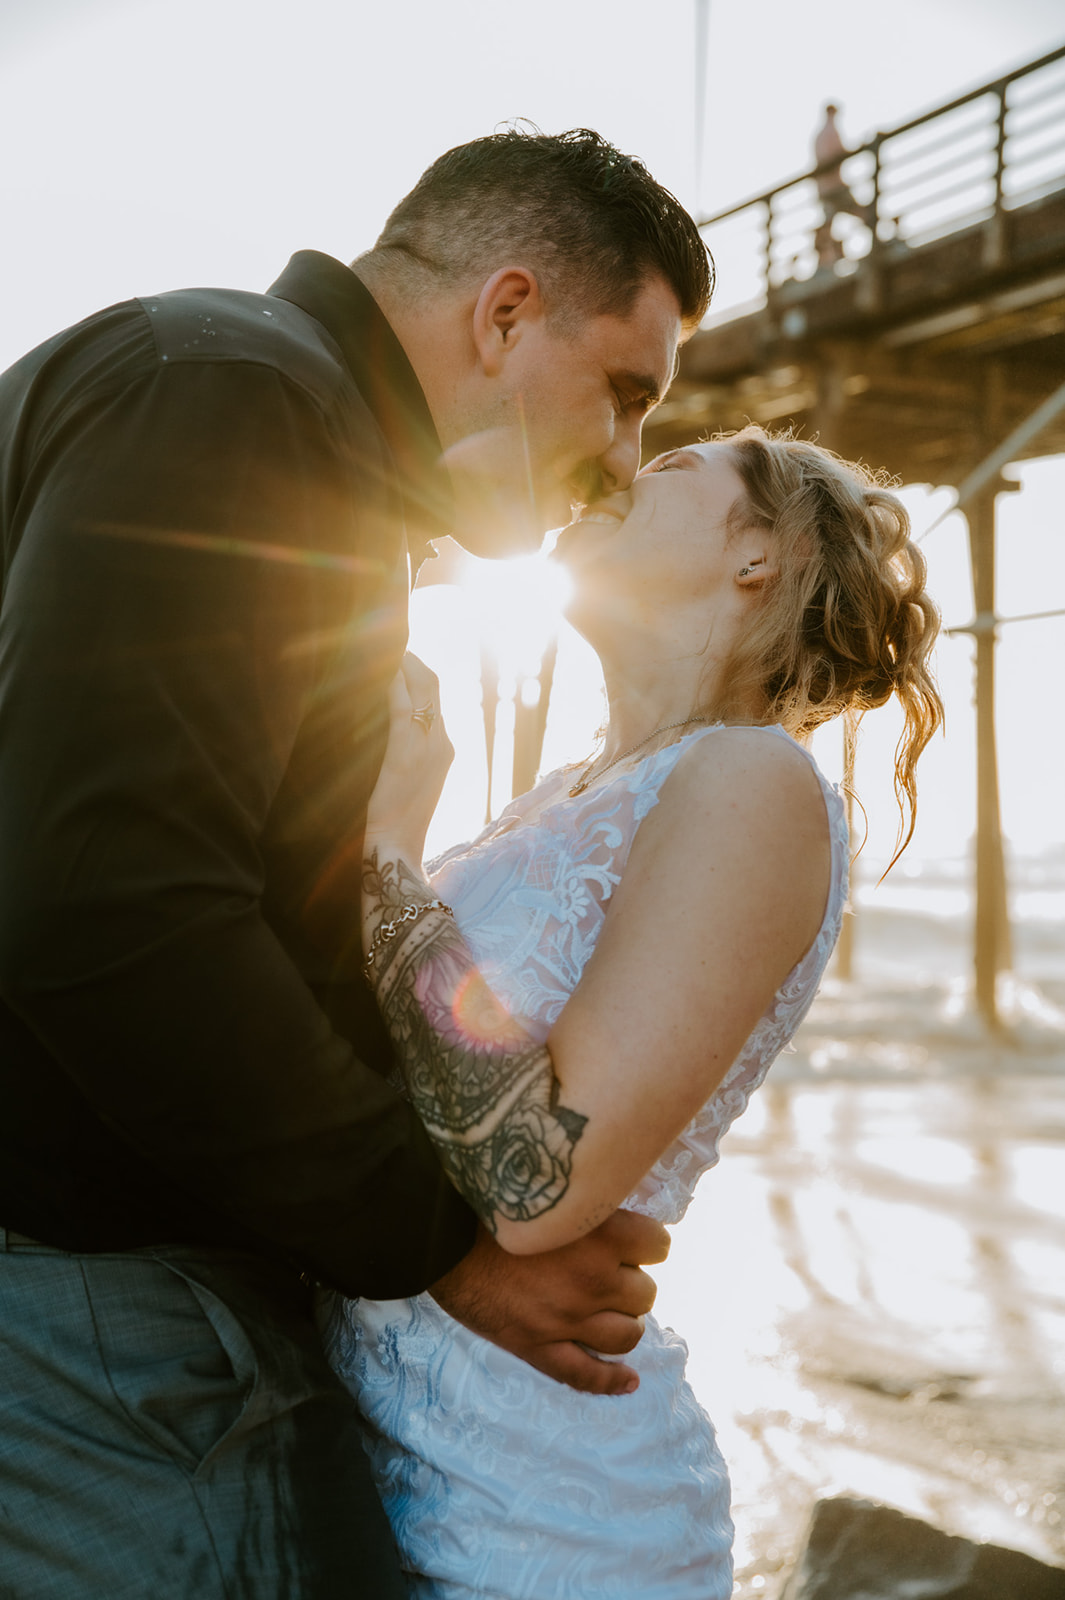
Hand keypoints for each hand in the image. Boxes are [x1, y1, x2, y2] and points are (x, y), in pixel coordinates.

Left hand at [365, 653, 453, 862]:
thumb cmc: (396, 819)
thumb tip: (389, 727)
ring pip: (423, 691)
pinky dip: (395, 686)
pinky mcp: (406, 755)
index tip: (400, 656)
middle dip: (413, 662)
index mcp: (445, 748)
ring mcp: (429, 748)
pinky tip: (384, 673)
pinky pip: (404, 709)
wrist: (396, 847)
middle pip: (433, 686)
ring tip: (384, 650)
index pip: (437, 698)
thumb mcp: (409, 780)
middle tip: (390, 644)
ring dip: (404, 666)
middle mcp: (443, 743)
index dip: (420, 673)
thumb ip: (406, 750)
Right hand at [430, 1210, 669, 1395]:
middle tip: (610, 1271)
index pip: (658, 1245)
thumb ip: (588, 1204)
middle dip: (630, 1281)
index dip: (647, 1242)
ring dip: (624, 1322)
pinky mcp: (539, 1347)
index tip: (634, 1240)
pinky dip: (612, 1380)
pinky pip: (586, 1375)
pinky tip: (629, 1380)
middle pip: (644, 1292)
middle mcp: (593, 1281)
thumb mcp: (552, 1193)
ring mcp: (567, 1320)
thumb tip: (616, 1209)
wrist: (441, 1238)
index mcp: (600, 1235)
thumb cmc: (492, 1205)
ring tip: (611, 1310)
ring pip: (627, 1334)